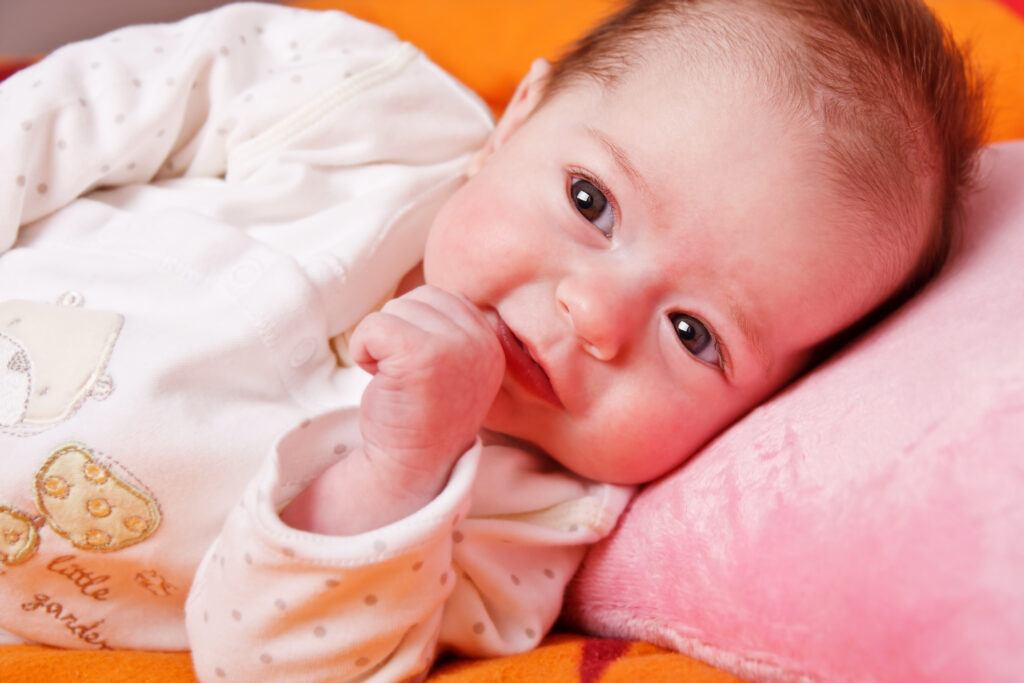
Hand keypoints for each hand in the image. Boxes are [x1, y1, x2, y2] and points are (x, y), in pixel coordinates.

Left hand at [348, 285, 504, 500]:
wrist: (409, 467)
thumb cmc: (421, 416)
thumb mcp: (454, 367)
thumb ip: (450, 331)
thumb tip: (421, 296)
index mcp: (491, 342)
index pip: (443, 298)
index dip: (416, 328)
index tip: (418, 369)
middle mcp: (481, 342)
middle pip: (420, 297)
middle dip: (398, 330)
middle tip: (403, 374)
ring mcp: (455, 348)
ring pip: (395, 307)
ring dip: (379, 341)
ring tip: (394, 378)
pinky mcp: (423, 357)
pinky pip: (373, 325)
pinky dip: (362, 349)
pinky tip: (377, 378)